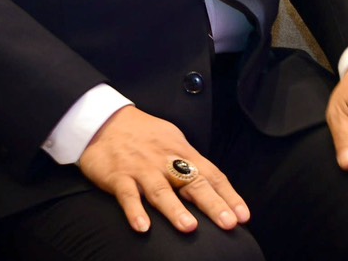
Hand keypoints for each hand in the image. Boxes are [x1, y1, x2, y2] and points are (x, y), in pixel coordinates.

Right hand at [76, 106, 248, 233]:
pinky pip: (127, 195)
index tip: (243, 215)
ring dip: (175, 209)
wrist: (105, 120)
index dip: (229, 195)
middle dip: (212, 204)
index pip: (212, 174)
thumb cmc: (143, 134)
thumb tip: (211, 183)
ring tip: (189, 228)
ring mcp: (142, 169)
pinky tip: (142, 226)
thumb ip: (189, 162)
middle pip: (193, 182)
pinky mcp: (118, 176)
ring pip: (161, 190)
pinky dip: (135, 211)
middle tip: (228, 223)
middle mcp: (165, 160)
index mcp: (182, 152)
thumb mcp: (172, 140)